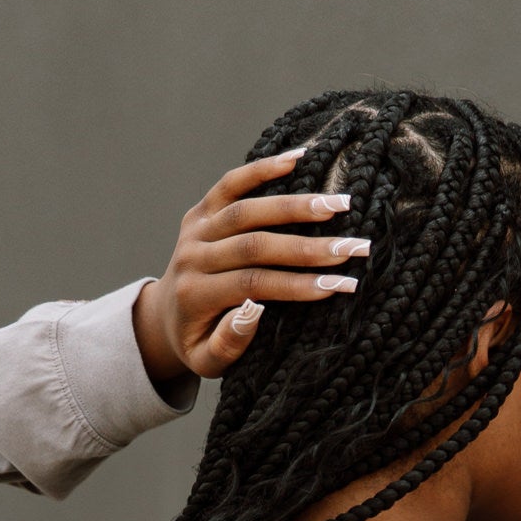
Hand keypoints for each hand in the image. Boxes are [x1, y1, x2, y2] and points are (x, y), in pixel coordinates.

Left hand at [131, 150, 369, 390]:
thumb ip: (228, 344)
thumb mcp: (207, 362)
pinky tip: (299, 159)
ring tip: (340, 204)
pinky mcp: (201, 210)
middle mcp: (192, 257)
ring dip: (296, 206)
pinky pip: (230, 183)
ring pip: (247, 210)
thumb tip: (255, 309)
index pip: (252, 284)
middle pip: (254, 244)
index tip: (341, 285)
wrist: (165, 318)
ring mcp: (196, 229)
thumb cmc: (196, 343)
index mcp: (195, 294)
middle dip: (309, 247)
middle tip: (355, 246)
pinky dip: (263, 169)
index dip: (297, 284)